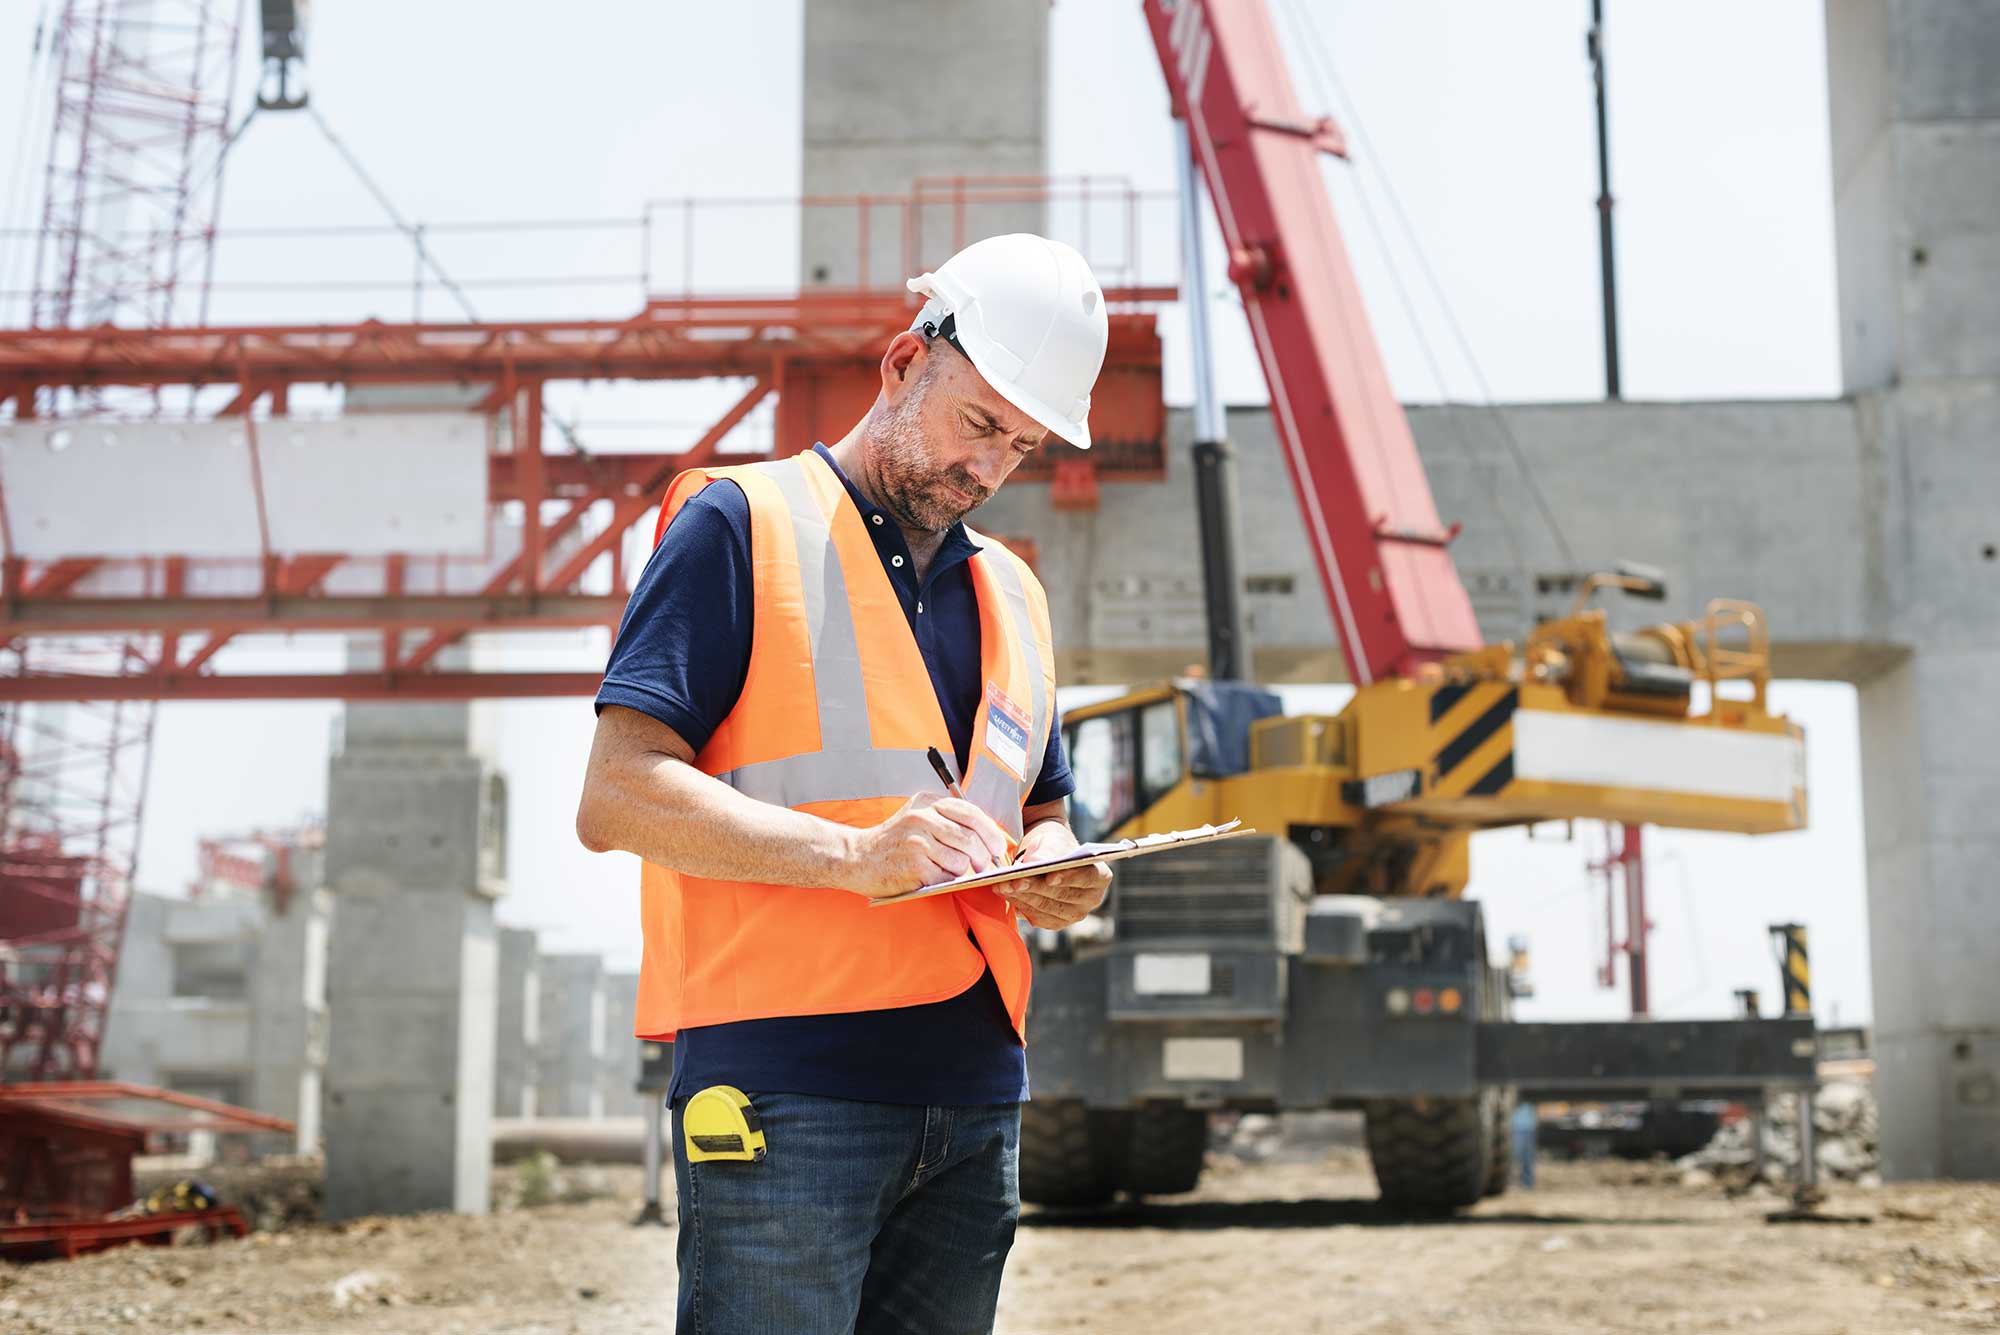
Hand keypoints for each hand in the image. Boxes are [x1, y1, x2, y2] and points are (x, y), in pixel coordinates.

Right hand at [841, 792, 1011, 898]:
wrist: (857, 859)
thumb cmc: (894, 842)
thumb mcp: (918, 817)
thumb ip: (948, 820)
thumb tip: (990, 839)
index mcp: (927, 802)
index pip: (971, 813)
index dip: (991, 832)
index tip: (998, 847)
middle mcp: (922, 818)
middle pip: (971, 838)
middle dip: (983, 857)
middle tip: (984, 866)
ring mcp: (918, 842)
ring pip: (962, 861)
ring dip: (960, 871)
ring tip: (944, 869)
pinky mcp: (915, 866)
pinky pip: (947, 877)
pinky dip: (944, 881)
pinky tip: (930, 876)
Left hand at [989, 820, 1109, 929]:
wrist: (1046, 856)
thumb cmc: (1054, 844)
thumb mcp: (1053, 840)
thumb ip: (1050, 849)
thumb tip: (1037, 862)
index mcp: (1100, 876)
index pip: (1087, 878)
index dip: (1068, 878)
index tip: (1049, 876)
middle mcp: (1091, 900)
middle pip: (1062, 896)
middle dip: (1035, 887)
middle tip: (1014, 880)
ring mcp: (1073, 914)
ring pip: (1046, 908)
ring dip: (1021, 896)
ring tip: (1002, 885)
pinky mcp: (1054, 922)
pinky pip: (1036, 916)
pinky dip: (1018, 904)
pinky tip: (1004, 892)